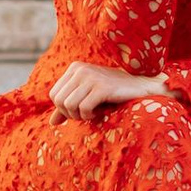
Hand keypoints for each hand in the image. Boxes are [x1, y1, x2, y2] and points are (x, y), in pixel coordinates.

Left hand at [49, 64, 164, 117]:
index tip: (79, 110)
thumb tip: (51, 123)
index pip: (54, 94)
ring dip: (80, 116)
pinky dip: (89, 116)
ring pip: (68, 105)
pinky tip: (99, 113)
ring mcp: (91, 77)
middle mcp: (80, 69)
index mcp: (74, 68)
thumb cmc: (112, 93)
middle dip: (70, 114)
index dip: (63, 109)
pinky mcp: (101, 87)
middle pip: (59, 101)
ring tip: (92, 113)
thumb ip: (68, 107)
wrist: (138, 88)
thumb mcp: (87, 97)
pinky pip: (83, 109)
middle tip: (86, 114)